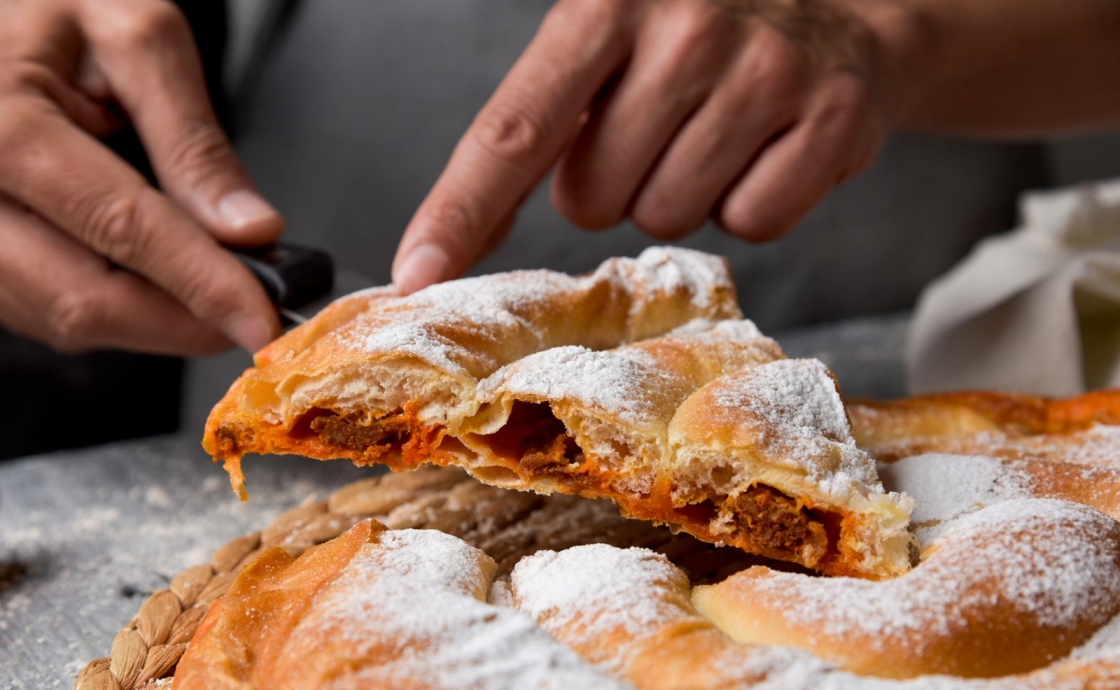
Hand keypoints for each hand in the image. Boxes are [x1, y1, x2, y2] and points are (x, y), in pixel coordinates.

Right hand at [0, 0, 283, 355]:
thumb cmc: (50, 9)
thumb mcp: (135, 38)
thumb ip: (193, 140)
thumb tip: (248, 229)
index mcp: (5, 125)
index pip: (122, 228)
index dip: (203, 285)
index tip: (261, 320)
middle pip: (82, 299)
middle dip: (182, 322)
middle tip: (250, 316)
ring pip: (60, 318)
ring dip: (149, 322)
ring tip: (207, 289)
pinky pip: (40, 309)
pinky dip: (112, 310)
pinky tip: (152, 281)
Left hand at [394, 0, 916, 292]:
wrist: (843, 11)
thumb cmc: (698, 36)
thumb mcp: (610, 37)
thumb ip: (542, 118)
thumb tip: (451, 236)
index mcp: (606, 2)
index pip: (515, 128)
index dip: (461, 209)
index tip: (417, 272)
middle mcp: (688, 26)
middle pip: (594, 199)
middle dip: (612, 183)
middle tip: (656, 128)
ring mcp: (767, 70)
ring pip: (668, 217)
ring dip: (677, 192)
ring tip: (714, 129)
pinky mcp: (833, 117)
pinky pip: (751, 223)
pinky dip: (748, 203)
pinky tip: (766, 147)